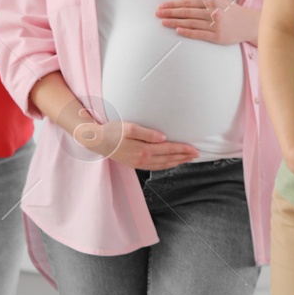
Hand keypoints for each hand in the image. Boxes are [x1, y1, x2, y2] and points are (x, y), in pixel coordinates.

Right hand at [72, 119, 199, 169]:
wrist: (96, 141)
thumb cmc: (112, 131)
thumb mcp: (129, 127)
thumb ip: (147, 133)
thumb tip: (164, 138)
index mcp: (143, 150)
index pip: (169, 150)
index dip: (183, 150)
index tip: (195, 149)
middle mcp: (142, 159)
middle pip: (168, 159)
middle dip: (183, 157)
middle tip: (197, 155)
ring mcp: (138, 163)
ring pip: (162, 165)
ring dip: (176, 162)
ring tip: (187, 159)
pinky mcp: (134, 164)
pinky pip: (155, 166)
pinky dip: (166, 165)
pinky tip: (170, 162)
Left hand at [156, 0, 257, 44]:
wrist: (249, 24)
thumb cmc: (232, 10)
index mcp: (213, 1)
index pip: (188, 2)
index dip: (174, 4)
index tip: (162, 6)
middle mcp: (213, 12)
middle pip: (187, 12)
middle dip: (170, 12)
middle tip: (157, 13)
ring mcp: (215, 25)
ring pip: (191, 23)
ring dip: (175, 22)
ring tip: (163, 22)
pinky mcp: (217, 37)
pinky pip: (199, 34)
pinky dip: (188, 32)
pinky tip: (178, 30)